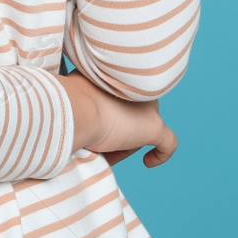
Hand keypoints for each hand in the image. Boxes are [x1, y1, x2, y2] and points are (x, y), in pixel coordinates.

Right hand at [55, 69, 177, 168]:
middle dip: (119, 128)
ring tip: (105, 150)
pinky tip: (148, 162)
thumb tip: (77, 109)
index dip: (109, 115)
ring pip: (143, 128)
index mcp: (120, 75)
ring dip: (127, 142)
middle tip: (98, 140)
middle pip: (133, 112)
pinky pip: (168, 143)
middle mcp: (138, 87)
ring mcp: (148, 107)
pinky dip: (160, 155)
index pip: (121, 98)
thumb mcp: (77, 89)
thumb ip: (86, 95)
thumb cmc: (69, 101)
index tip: (94, 125)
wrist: (76, 109)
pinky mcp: (154, 127)